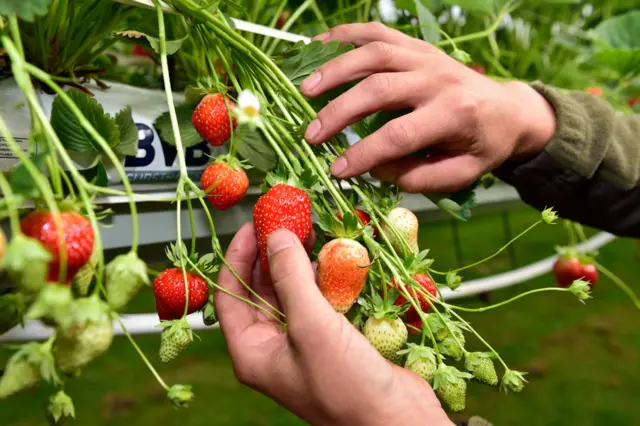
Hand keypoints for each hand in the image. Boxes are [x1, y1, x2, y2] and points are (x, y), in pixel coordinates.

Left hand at [216, 223, 452, 425]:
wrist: (396, 421)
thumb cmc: (347, 386)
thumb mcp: (311, 326)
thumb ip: (291, 278)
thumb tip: (276, 237)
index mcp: (253, 352)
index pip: (230, 295)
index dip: (237, 258)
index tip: (251, 227)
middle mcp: (273, 347)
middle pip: (261, 291)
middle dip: (271, 256)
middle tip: (284, 223)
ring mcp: (302, 344)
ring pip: (292, 294)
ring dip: (299, 264)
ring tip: (309, 233)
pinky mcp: (330, 340)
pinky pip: (317, 302)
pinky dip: (322, 279)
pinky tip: (332, 259)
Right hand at [301, 22, 556, 193]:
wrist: (509, 108)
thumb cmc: (484, 145)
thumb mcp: (463, 173)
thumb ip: (420, 178)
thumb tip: (376, 169)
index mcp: (454, 114)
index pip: (399, 135)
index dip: (364, 154)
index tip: (337, 169)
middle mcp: (439, 78)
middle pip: (379, 88)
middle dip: (340, 112)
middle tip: (311, 134)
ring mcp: (426, 56)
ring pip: (374, 53)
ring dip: (335, 69)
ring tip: (305, 89)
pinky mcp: (417, 45)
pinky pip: (377, 32)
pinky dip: (345, 35)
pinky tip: (318, 47)